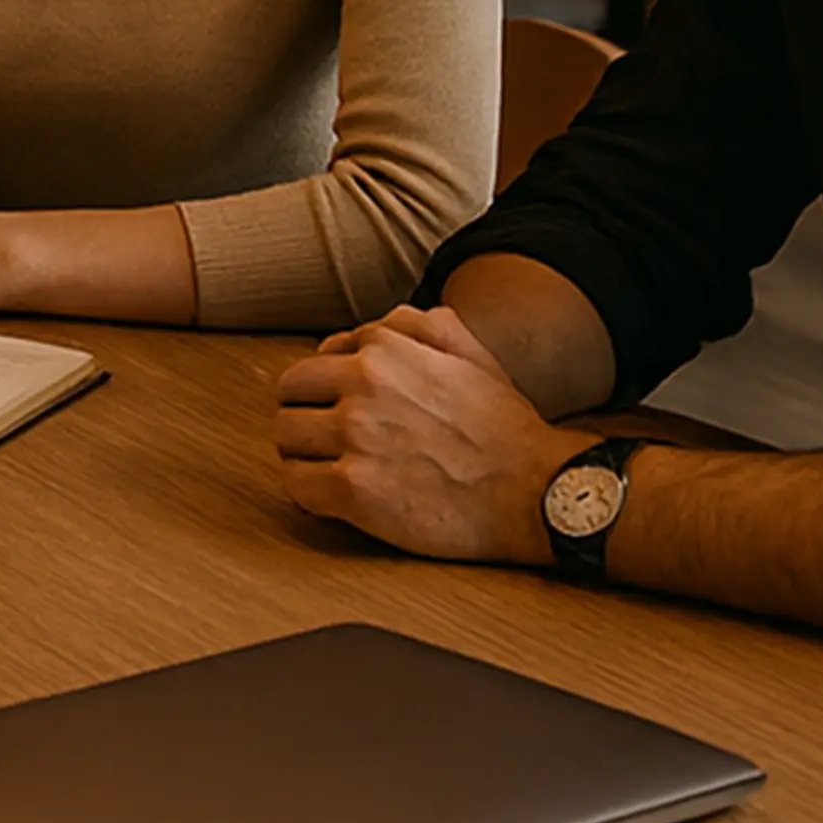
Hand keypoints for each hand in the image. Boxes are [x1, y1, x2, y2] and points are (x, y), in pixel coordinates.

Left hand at [272, 305, 591, 565]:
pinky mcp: (354, 490)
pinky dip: (310, 494)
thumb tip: (376, 325)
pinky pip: (297, 487)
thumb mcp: (472, 353)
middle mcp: (362, 385)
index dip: (325, 390)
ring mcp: (354, 437)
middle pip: (288, 396)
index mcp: (384, 348)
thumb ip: (420, 326)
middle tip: (331, 442)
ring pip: (286, 439)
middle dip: (307, 416)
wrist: (536, 491)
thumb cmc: (506, 428)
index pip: (313, 362)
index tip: (340, 411)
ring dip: (305, 456)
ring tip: (334, 469)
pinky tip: (336, 498)